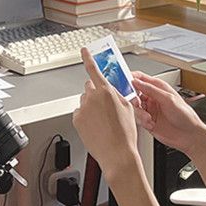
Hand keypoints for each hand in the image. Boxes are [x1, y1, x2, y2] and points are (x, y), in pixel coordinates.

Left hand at [72, 47, 144, 181]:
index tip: (83, 50)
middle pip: (90, 87)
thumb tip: (111, 89)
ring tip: (103, 122)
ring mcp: (83, 108)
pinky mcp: (77, 120)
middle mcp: (92, 97)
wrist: (117, 155)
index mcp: (106, 91)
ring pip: (85, 101)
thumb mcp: (128, 108)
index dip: (88, 57)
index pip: (93, 69)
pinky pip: (80, 113)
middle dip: (96, 93)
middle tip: (106, 108)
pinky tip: (96, 127)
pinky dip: (86, 118)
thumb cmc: (125, 134)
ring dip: (91, 106)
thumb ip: (117, 94)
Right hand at [126, 71, 205, 158]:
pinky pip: (137, 118)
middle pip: (133, 93)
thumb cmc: (185, 116)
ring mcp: (149, 109)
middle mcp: (152, 97)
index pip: (140, 78)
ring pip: (134, 107)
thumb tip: (136, 82)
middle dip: (133, 99)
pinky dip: (142, 121)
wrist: (189, 136)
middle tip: (137, 104)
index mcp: (158, 88)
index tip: (123, 83)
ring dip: (139, 113)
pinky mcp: (146, 121)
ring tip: (148, 118)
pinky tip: (151, 124)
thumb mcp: (168, 99)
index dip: (130, 78)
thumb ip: (151, 90)